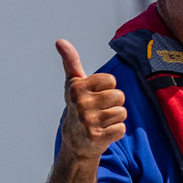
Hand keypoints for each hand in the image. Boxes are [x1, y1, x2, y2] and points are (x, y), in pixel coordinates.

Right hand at [56, 40, 126, 160]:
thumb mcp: (73, 84)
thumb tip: (60, 41)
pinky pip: (121, 129)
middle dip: (113, 104)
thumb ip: (71, 62)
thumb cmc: (77, 106)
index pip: (111, 80)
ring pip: (122, 113)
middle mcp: (81, 103)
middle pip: (119, 96)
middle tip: (100, 111)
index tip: (95, 96)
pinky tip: (104, 133)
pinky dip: (116, 132)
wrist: (74, 141)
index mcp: (77, 87)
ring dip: (115, 119)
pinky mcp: (97, 137)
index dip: (107, 88)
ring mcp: (88, 121)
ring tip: (102, 122)